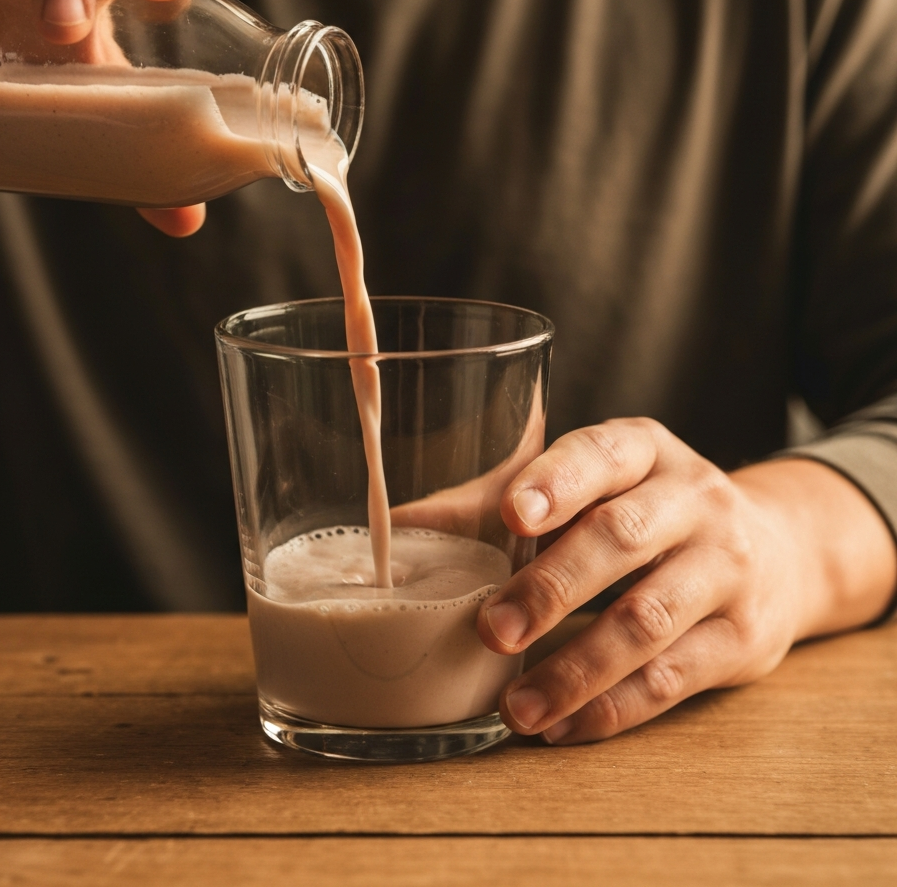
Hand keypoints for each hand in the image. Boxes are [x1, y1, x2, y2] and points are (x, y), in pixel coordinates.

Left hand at [479, 417, 896, 743]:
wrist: (777, 551)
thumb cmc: (647, 512)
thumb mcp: (590, 487)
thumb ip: (497, 501)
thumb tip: (399, 526)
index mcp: (643, 449)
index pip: (600, 454)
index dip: (556, 483)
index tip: (511, 514)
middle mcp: (692, 499)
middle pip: (619, 539)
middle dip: (550, 587)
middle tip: (492, 630)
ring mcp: (726, 567)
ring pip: (647, 619)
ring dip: (575, 669)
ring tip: (518, 705)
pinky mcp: (743, 636)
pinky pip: (673, 678)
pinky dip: (612, 708)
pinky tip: (564, 726)